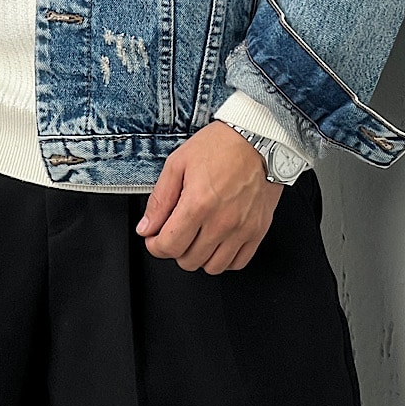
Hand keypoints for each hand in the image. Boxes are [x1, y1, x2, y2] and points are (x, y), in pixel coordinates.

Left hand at [135, 120, 283, 273]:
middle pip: (189, 260)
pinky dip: (225, 258)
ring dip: (200, 256)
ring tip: (197, 236)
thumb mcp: (178, 163)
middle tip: (176, 232)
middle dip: (176, 248)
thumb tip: (146, 228)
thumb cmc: (220, 146)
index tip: (154, 238)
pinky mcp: (258, 231)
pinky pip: (238, 262)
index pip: (169, 246)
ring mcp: (242, 229)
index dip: (155, 245)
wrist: (258, 138)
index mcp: (198, 203)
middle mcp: (221, 221)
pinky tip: (218, 241)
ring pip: (213, 267)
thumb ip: (160, 199)